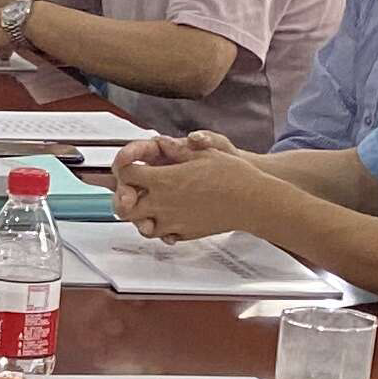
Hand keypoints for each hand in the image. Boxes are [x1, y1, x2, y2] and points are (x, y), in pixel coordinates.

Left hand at [109, 130, 280, 241]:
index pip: (126, 175)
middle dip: (124, 197)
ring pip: (140, 225)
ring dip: (140, 215)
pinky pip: (162, 235)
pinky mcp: (184, 234)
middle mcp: (163, 203)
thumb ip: (177, 149)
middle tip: (132, 190)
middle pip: (124, 206)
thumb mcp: (204, 153)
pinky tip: (169, 217)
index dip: (124, 169)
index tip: (131, 166)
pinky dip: (160, 228)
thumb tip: (160, 142)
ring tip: (150, 205)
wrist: (253, 201)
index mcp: (164, 180)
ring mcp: (172, 222)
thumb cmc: (233, 175)